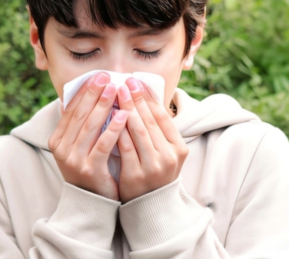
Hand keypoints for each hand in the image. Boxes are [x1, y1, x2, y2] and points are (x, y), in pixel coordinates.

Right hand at [48, 72, 127, 200]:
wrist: (91, 201)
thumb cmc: (89, 165)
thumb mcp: (77, 145)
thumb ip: (77, 124)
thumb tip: (74, 97)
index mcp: (58, 140)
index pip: (71, 110)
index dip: (83, 91)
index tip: (96, 76)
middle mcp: (62, 149)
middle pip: (80, 115)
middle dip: (93, 94)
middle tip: (106, 76)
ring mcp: (75, 160)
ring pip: (90, 127)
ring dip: (103, 106)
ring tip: (114, 89)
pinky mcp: (90, 170)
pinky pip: (103, 145)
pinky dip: (113, 128)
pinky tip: (124, 115)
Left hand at [117, 78, 188, 202]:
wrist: (150, 205)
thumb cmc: (156, 171)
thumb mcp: (165, 150)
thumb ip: (158, 129)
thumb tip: (143, 97)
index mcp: (179, 147)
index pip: (163, 116)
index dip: (148, 97)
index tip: (137, 82)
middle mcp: (169, 156)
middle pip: (149, 120)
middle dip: (135, 98)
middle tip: (124, 82)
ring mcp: (153, 167)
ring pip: (137, 130)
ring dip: (125, 108)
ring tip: (116, 93)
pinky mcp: (136, 176)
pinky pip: (124, 146)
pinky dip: (117, 129)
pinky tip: (109, 115)